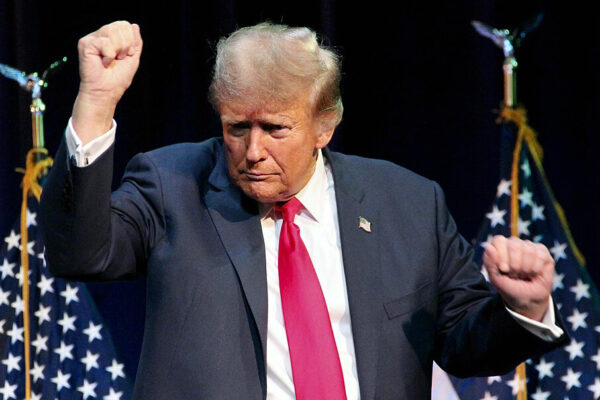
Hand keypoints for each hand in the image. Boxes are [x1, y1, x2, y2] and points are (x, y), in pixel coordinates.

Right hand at [72, 21, 142, 143]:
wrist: (106, 92)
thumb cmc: (117, 79)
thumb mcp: (132, 58)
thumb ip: (135, 42)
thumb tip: (135, 25)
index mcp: (110, 38)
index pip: (125, 25)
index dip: (131, 41)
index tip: (126, 56)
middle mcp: (100, 35)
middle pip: (121, 25)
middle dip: (126, 45)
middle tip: (118, 59)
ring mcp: (92, 38)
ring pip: (113, 31)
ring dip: (118, 50)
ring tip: (111, 61)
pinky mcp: (85, 44)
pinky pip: (105, 42)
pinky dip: (109, 54)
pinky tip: (103, 62)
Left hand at [483, 235, 553, 321]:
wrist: (527, 300)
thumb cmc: (509, 287)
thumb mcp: (496, 279)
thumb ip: (489, 263)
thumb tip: (488, 247)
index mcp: (499, 247)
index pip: (499, 240)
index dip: (501, 255)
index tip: (504, 269)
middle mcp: (513, 244)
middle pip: (514, 244)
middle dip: (515, 264)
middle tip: (515, 275)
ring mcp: (528, 246)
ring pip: (528, 250)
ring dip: (526, 268)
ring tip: (523, 275)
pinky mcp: (542, 252)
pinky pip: (541, 255)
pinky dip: (536, 268)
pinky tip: (534, 273)